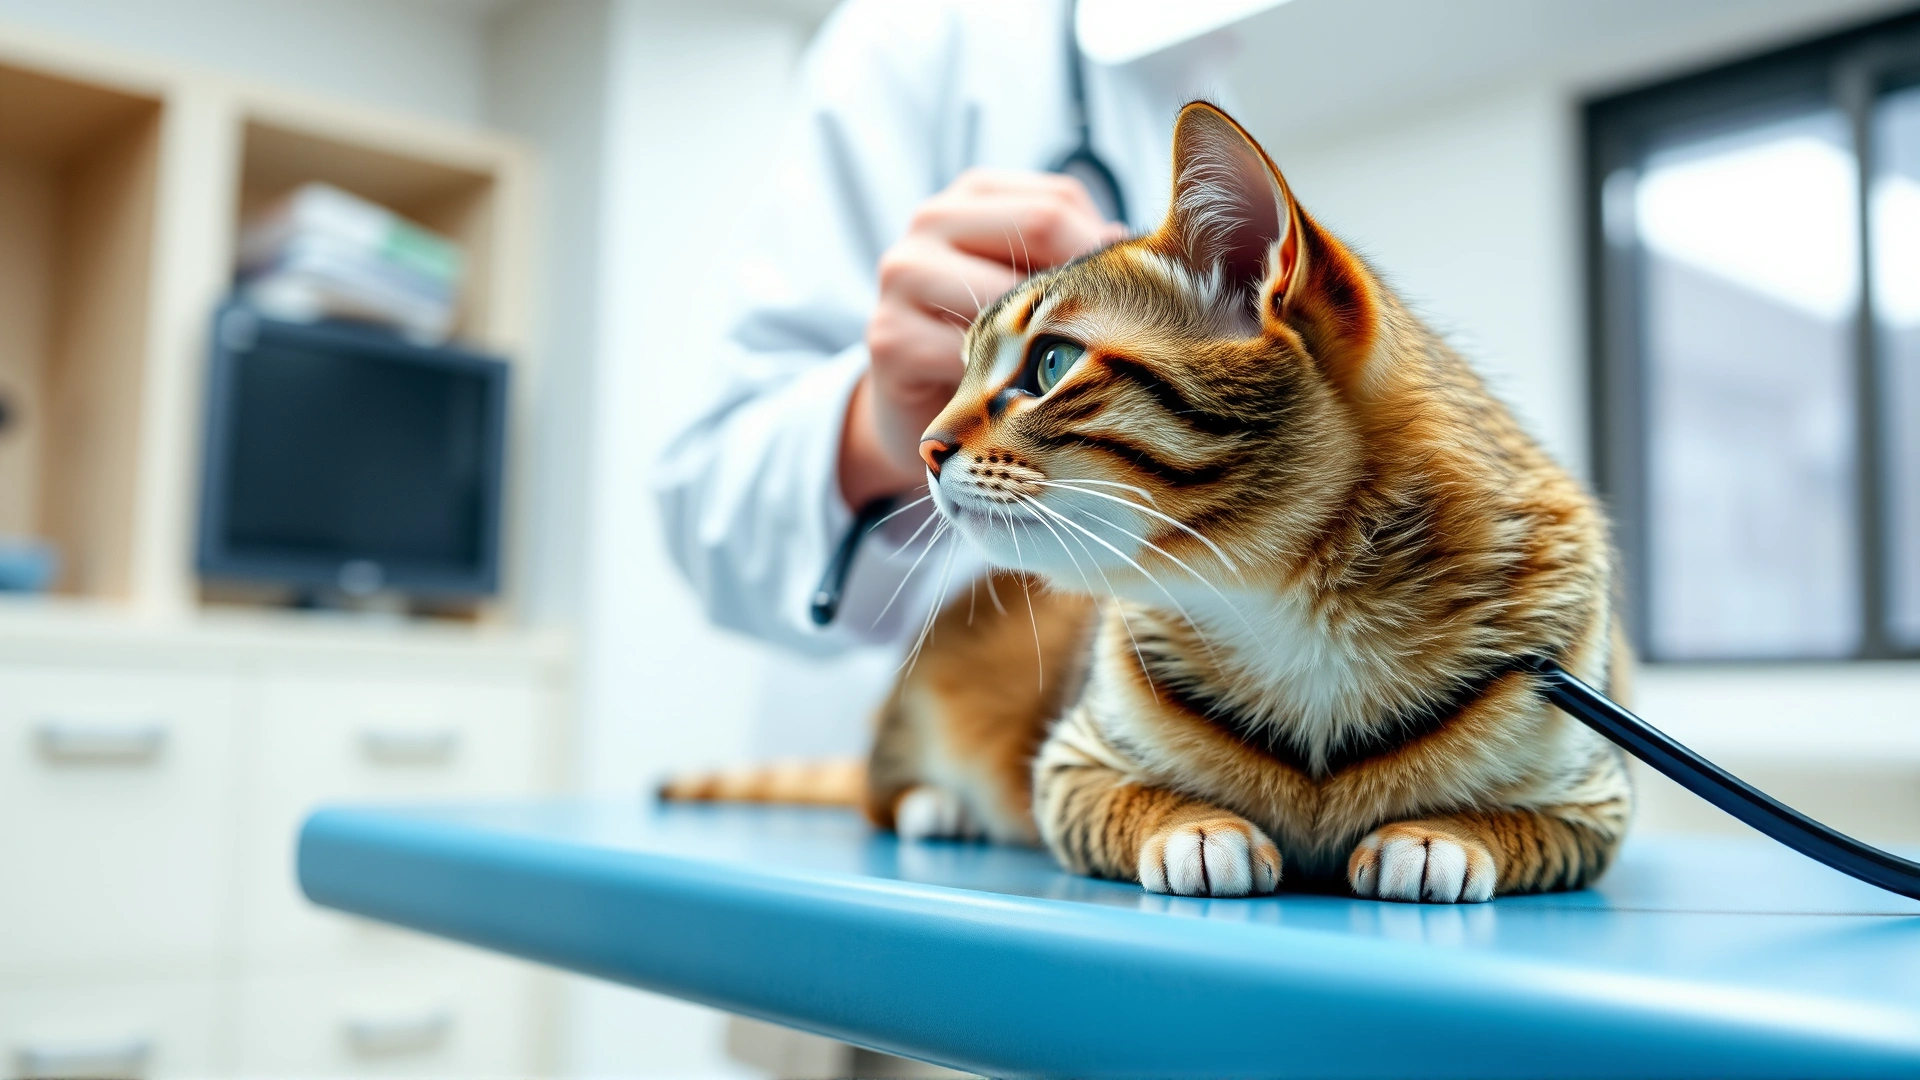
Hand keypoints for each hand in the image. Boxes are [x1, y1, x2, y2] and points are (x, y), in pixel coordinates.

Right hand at [839, 169, 1127, 507]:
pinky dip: (1005, 384)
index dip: (1112, 255)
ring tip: (1079, 378)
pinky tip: (1022, 402)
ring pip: (1006, 295)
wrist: (921, 415)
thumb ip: (1088, 259)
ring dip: (1050, 341)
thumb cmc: (1001, 348)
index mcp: (979, 193)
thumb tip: (1161, 254)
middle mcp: (934, 217)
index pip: (1060, 204)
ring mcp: (903, 272)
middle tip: (1130, 346)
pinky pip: (969, 355)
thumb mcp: (1044, 291)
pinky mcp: (890, 337)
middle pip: (1039, 230)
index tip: (1152, 306)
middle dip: (1090, 291)